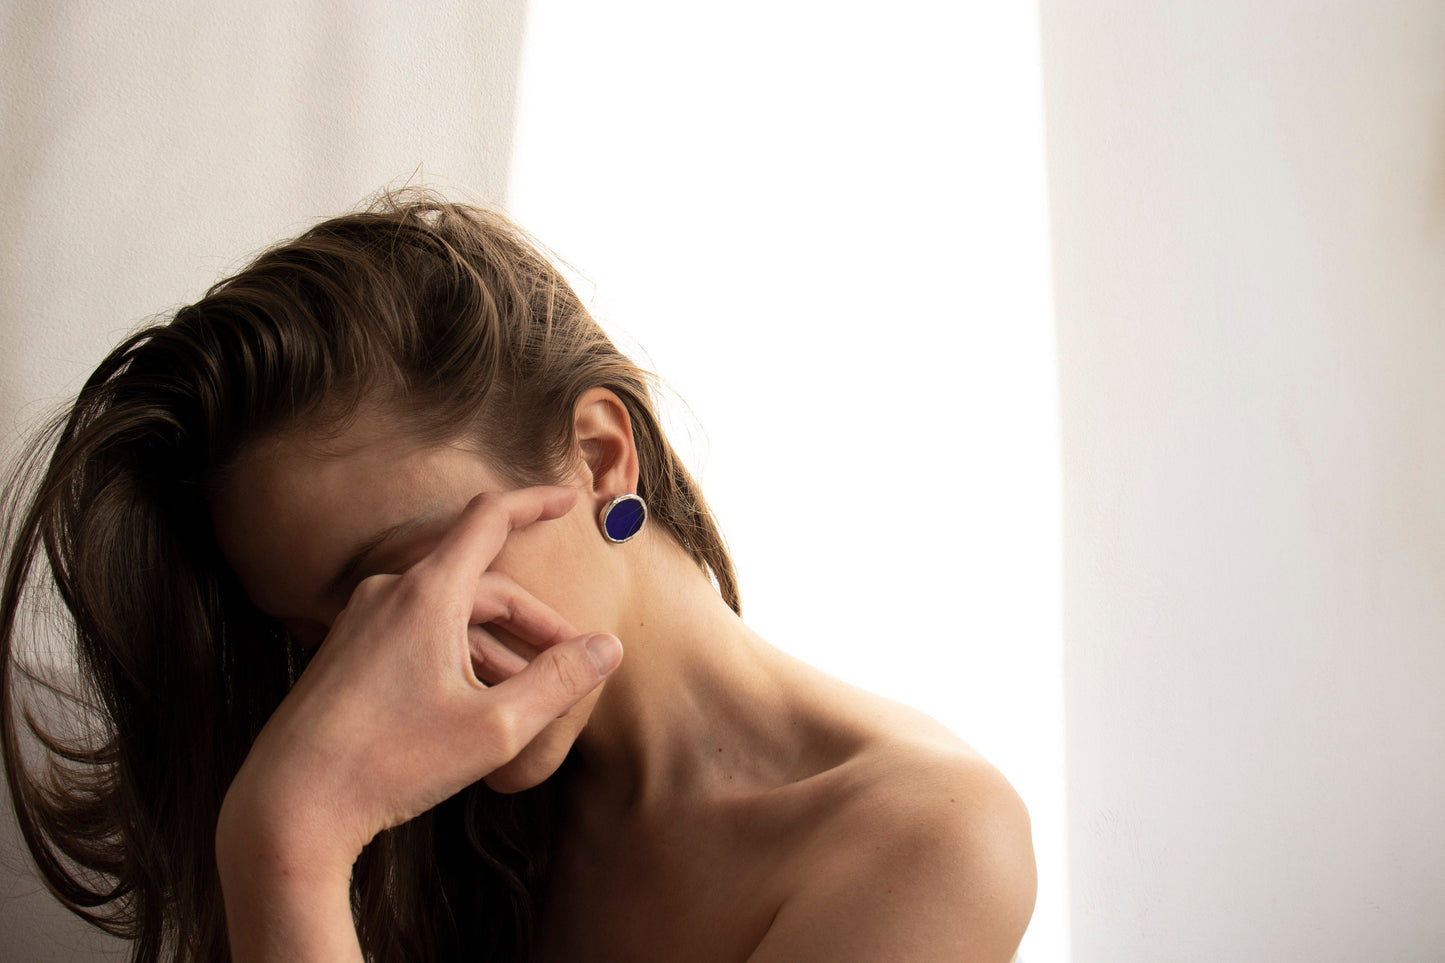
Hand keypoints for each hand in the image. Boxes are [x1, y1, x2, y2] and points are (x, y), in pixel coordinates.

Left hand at [215, 485, 620, 948]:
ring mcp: (362, 622)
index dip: (535, 503)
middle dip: (534, 620)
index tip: (569, 499)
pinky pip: (419, 634)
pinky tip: (479, 704)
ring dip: (498, 645)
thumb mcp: (495, 729)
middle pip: (483, 585)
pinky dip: (460, 655)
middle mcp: (389, 594)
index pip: (490, 519)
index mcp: (426, 594)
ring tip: (531, 696)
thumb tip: (606, 647)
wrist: (287, 809)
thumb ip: (558, 682)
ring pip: (452, 615)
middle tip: (571, 665)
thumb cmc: (389, 766)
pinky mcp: (348, 653)